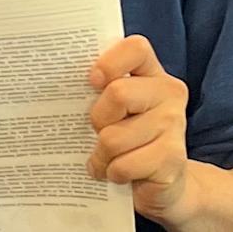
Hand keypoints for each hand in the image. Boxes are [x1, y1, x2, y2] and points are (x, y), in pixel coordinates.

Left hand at [88, 34, 196, 225]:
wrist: (164, 184)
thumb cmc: (128, 140)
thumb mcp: (114, 110)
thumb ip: (100, 92)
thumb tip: (57, 87)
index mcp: (152, 73)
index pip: (135, 48)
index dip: (110, 63)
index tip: (92, 82)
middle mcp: (169, 93)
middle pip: (118, 93)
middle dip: (97, 120)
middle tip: (98, 133)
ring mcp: (174, 125)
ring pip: (114, 137)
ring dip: (101, 155)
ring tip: (107, 159)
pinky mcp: (173, 159)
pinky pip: (123, 165)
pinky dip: (113, 174)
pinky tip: (120, 175)